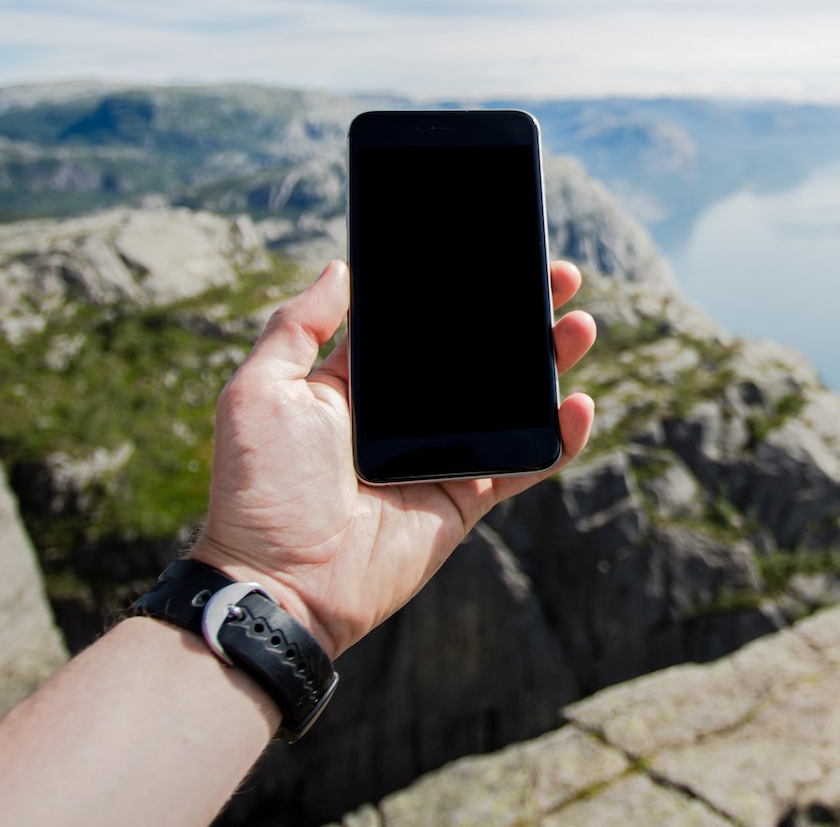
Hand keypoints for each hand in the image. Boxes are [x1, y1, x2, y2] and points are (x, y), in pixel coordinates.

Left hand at [187, 259, 596, 658]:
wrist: (280, 583)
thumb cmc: (260, 489)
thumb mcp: (260, 391)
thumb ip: (297, 327)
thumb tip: (341, 268)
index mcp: (359, 385)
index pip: (422, 324)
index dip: (461, 289)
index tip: (497, 255)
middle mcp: (405, 416)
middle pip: (478, 354)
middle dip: (521, 314)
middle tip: (557, 276)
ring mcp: (441, 457)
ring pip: (511, 401)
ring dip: (550, 362)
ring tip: (579, 327)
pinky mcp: (466, 499)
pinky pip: (523, 464)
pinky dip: (559, 439)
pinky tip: (579, 404)